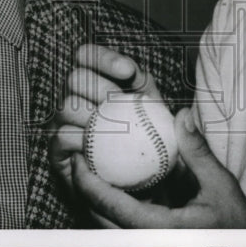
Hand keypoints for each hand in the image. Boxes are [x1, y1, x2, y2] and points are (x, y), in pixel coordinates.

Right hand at [49, 43, 161, 190]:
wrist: (139, 190)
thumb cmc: (156, 154)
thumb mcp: (168, 133)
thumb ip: (175, 121)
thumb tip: (187, 116)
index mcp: (103, 82)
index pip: (90, 56)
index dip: (105, 58)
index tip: (128, 72)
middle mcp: (80, 98)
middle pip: (76, 77)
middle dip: (98, 87)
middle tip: (118, 102)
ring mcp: (66, 122)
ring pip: (66, 106)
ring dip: (87, 114)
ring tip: (108, 126)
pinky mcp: (58, 149)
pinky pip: (61, 137)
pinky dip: (77, 141)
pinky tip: (93, 146)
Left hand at [70, 107, 245, 228]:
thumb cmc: (235, 225)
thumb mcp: (221, 185)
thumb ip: (197, 152)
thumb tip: (181, 116)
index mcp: (162, 231)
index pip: (113, 208)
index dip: (88, 184)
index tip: (78, 160)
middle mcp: (148, 242)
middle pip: (99, 221)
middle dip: (82, 192)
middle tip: (77, 161)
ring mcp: (148, 244)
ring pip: (107, 228)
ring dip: (94, 202)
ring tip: (87, 172)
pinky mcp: (151, 242)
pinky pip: (121, 229)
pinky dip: (111, 209)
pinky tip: (112, 187)